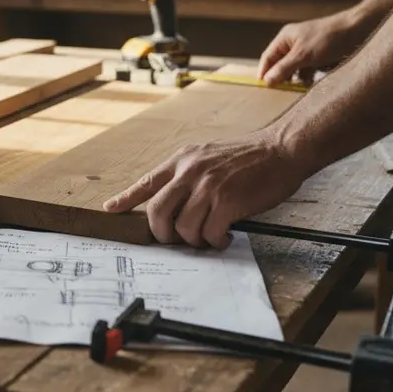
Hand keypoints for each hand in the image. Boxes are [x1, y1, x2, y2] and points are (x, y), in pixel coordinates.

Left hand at [101, 133, 310, 247]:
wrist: (281, 149)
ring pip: (182, 228)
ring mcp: (208, 186)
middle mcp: (190, 171)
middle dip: (162, 234)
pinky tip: (225, 236)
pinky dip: (215, 241)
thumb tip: (173, 202)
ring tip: (209, 237)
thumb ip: (188, 174)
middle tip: (177, 239)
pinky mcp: (227, 201)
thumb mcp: (208, 155)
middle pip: (156, 213)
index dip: (126, 199)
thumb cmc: (249, 156)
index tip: (111, 209)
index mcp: (182, 160)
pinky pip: (209, 234)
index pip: (146, 182)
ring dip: (194, 240)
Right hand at [258, 10, 369, 85]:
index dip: (264, 73)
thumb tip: (267, 81)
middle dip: (282, 78)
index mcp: (285, 38)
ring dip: (297, 80)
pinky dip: (309, 78)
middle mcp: (294, 43)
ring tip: (299, 90)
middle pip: (280, 65)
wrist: (358, 30)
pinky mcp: (319, 57)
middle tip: (282, 93)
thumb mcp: (304, 55)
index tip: (264, 89)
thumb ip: (284, 68)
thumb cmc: (329, 38)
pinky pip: (308, 70)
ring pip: (295, 70)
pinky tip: (312, 85)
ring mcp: (307, 50)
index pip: (268, 57)